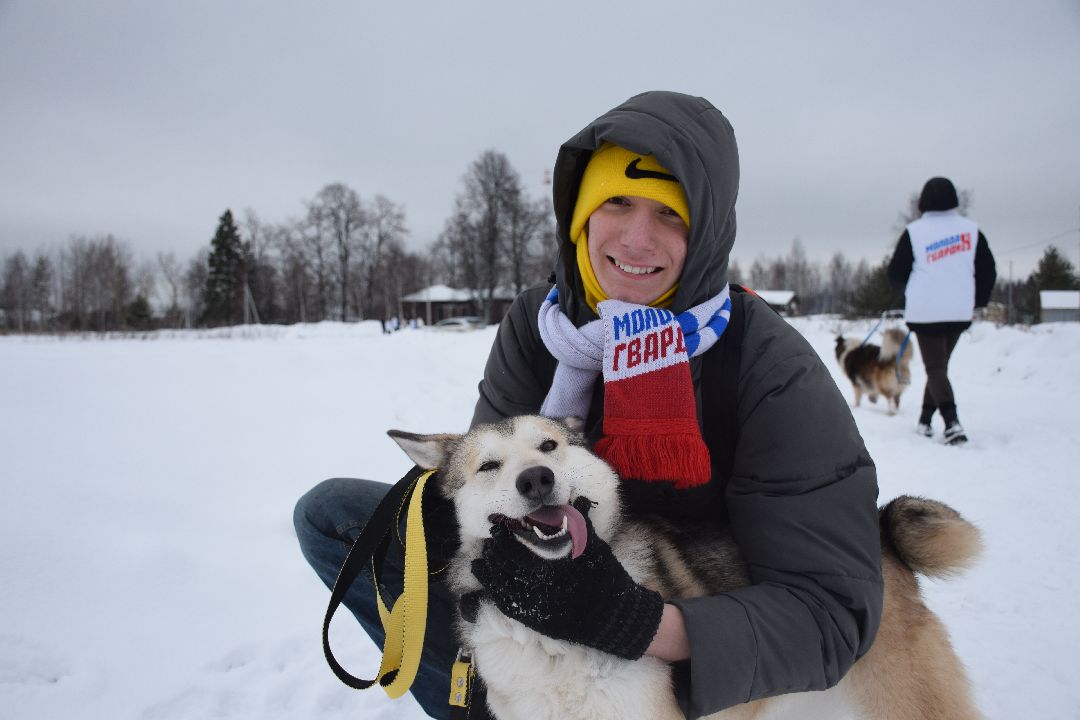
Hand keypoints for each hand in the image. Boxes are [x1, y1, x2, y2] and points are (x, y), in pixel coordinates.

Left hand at [469, 497, 663, 659]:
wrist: (613, 618)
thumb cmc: (606, 579)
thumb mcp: (595, 547)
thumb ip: (579, 523)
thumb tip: (573, 499)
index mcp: (554, 560)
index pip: (520, 542)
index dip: (507, 531)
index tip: (501, 522)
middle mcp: (542, 581)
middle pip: (507, 559)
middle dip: (497, 545)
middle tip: (493, 533)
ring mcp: (535, 601)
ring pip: (501, 579)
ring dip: (491, 563)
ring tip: (487, 553)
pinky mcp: (532, 618)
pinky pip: (503, 600)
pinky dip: (491, 585)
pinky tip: (485, 575)